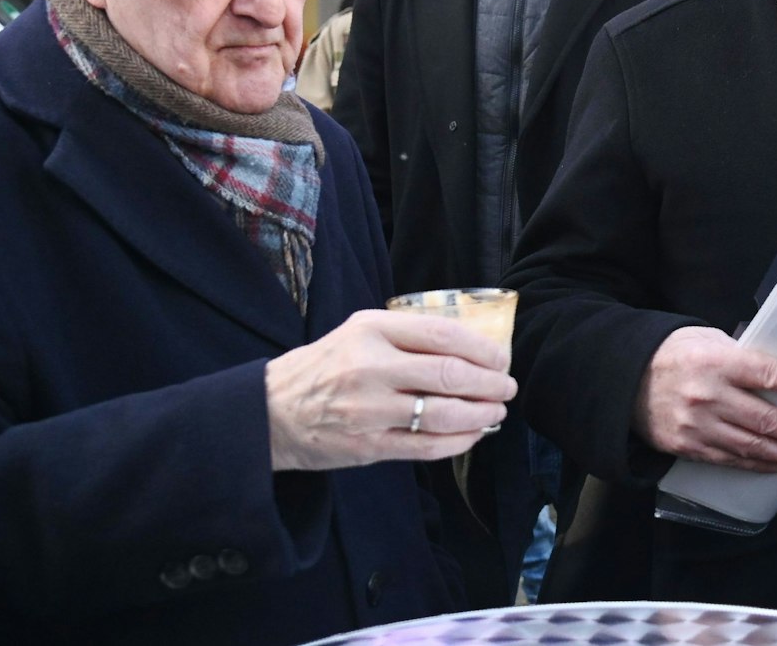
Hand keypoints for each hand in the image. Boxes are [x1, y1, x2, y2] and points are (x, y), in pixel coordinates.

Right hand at [266, 309, 515, 470]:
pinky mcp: (368, 446)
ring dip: (481, 414)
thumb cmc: (325, 367)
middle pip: (450, 374)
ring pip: (444, 414)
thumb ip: (406, 334)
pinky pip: (426, 447)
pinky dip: (458, 442)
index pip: (443, 334)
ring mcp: (369, 410)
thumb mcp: (358, 331)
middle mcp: (371, 367)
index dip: (482, 349)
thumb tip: (471, 346)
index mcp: (372, 330)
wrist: (270, 410)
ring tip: (495, 412)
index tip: (501, 358)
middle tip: (506, 387)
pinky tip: (472, 435)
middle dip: (491, 383)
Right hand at [634, 327, 776, 473]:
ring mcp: (698, 425)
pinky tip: (776, 464)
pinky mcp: (688, 446)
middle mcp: (709, 395)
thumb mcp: (706, 338)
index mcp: (717, 361)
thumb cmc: (671, 353)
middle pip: (766, 419)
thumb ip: (741, 354)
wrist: (622, 379)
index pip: (770, 375)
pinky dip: (757, 464)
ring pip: (752, 445)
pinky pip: (730, 459)